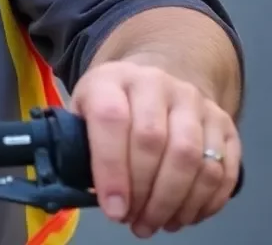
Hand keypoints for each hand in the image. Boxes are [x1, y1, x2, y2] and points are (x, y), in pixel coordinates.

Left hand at [71, 60, 240, 236]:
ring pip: (191, 157)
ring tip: (156, 223)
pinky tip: (184, 216)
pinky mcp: (223, 122)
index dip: (111, 168)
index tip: (113, 209)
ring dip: (174, 202)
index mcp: (112, 79)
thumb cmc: (112, 105)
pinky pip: (222, 169)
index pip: (111, 118)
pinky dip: (206, 202)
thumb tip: (82, 192)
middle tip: (135, 222)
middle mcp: (155, 83)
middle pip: (153, 141)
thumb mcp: (84, 113)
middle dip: (144, 193)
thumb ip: (80, 146)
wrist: (152, 81)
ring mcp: (193, 100)